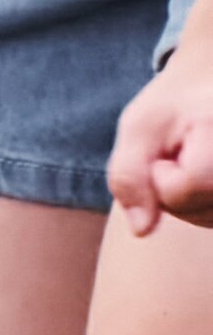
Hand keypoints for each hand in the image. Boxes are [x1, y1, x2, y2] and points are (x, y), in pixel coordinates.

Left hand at [122, 34, 212, 234]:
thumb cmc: (176, 103)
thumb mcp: (139, 127)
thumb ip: (129, 177)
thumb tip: (141, 231)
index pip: (186, 188)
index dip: (160, 173)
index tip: (165, 144)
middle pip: (200, 210)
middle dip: (173, 190)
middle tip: (180, 151)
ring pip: (211, 219)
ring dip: (190, 201)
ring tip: (195, 160)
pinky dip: (205, 206)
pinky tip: (205, 177)